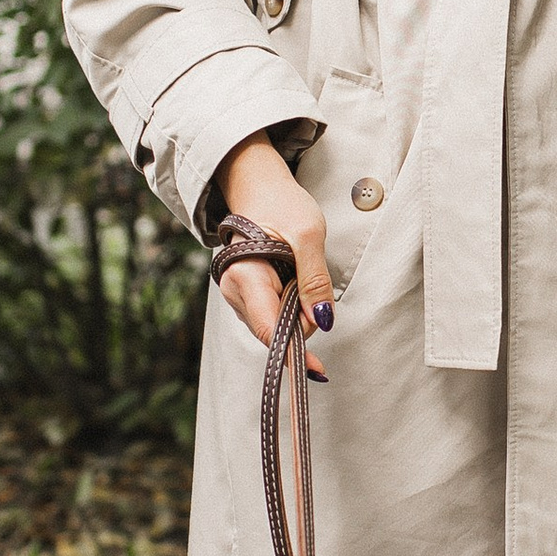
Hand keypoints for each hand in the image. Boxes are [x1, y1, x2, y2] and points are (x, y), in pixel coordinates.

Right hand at [215, 133, 333, 365]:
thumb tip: (322, 321)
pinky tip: (291, 277)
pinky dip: (290, 302)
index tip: (317, 370)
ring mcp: (238, 294)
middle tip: (310, 280)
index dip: (293, 352)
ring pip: (276, 323)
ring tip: (297, 268)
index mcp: (244, 276)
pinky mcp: (247, 294)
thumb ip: (315, 280)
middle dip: (302, 319)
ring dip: (296, 307)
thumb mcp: (308, 235)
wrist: (256, 185)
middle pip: (274, 330)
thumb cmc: (280, 204)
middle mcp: (234, 291)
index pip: (269, 330)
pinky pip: (273, 312)